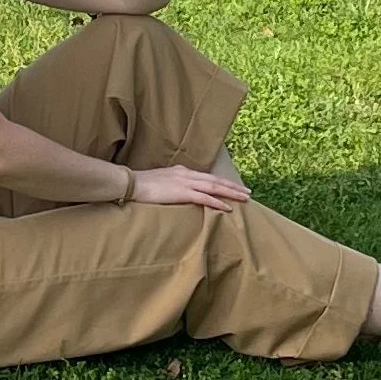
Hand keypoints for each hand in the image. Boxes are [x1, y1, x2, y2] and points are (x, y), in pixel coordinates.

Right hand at [127, 165, 247, 211]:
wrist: (132, 183)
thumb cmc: (143, 185)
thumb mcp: (162, 181)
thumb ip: (173, 184)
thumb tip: (180, 191)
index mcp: (183, 171)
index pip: (208, 176)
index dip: (223, 182)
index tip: (235, 187)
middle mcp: (187, 174)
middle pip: (216, 180)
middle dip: (233, 186)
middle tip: (248, 192)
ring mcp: (185, 182)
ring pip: (214, 187)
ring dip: (231, 193)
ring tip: (244, 199)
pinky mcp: (182, 192)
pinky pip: (204, 198)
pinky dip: (217, 202)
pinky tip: (228, 208)